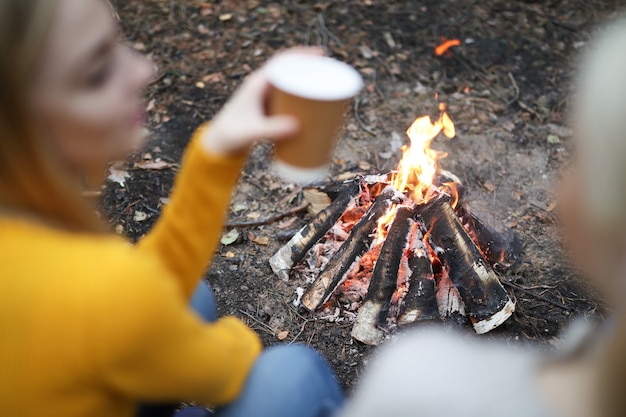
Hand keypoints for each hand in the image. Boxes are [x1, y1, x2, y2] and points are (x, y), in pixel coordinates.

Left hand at [201, 47, 323, 155]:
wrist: (220, 144)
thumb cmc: (232, 135)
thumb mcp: (251, 132)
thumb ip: (271, 130)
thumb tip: (297, 127)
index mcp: (257, 83)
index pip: (281, 62)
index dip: (302, 55)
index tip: (321, 54)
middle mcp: (262, 87)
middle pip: (291, 71)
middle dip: (312, 70)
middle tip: (332, 73)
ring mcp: (267, 98)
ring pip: (292, 85)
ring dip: (309, 84)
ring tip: (330, 88)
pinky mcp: (270, 110)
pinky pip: (290, 98)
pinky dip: (304, 99)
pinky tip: (318, 105)